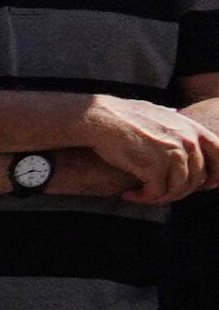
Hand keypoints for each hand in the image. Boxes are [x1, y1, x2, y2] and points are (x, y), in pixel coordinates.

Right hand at [76, 93, 216, 200]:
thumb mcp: (156, 111)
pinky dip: (143, 198)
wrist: (101, 119)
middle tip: (158, 194)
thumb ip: (171, 116)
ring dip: (159, 197)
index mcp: (192, 129)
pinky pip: (156, 193)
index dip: (216, 173)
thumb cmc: (123, 115)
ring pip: (177, 189)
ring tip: (141, 195)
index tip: (206, 186)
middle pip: (197, 178)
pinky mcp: (154, 167)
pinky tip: (129, 195)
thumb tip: (175, 111)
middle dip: (179, 191)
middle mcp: (187, 141)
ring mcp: (172, 155)